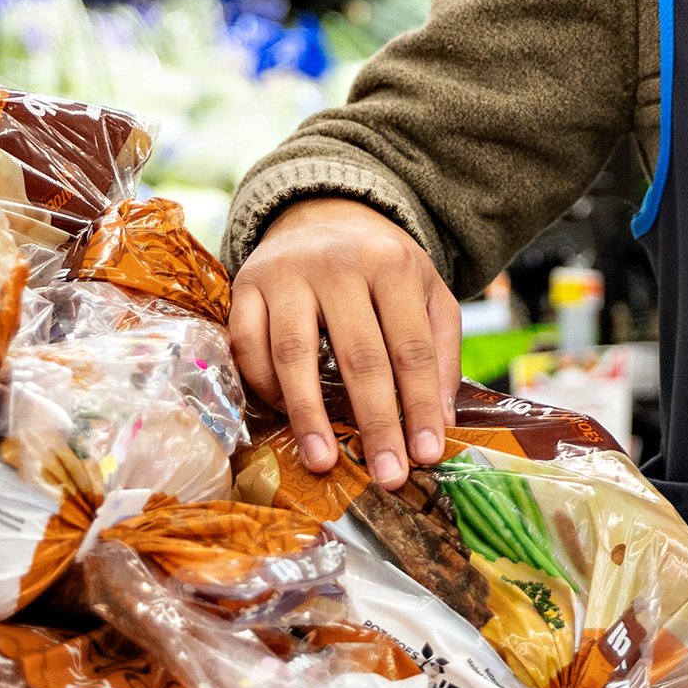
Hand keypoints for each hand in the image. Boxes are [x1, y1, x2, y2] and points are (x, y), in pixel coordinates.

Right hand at [230, 197, 460, 490]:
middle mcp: (339, 264)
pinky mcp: (246, 285)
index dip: (420, 405)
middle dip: (375, 422)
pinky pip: (248, 345)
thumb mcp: (427, 293)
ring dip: (309, 415)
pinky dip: (263, 387)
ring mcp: (287, 274)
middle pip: (359, 355)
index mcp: (392, 265)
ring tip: (324, 462)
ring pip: (295, 353)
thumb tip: (439, 422)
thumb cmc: (382, 267)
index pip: (412, 348)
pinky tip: (283, 417)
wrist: (324, 213)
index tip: (427, 454)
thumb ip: (441, 352)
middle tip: (386, 474)